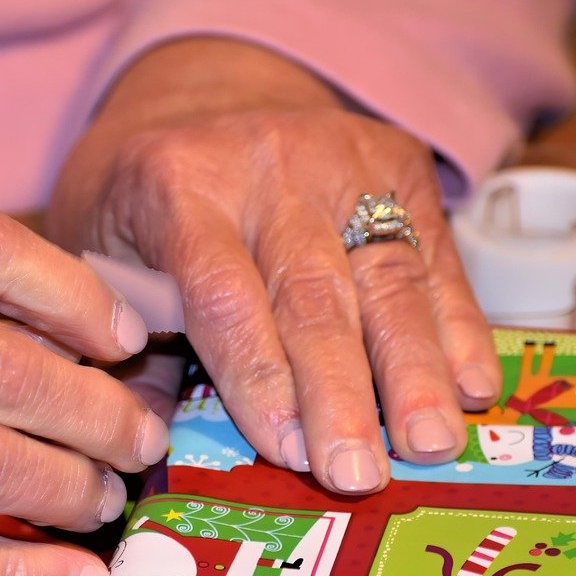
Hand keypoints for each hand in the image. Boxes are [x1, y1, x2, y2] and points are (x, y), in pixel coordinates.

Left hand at [50, 38, 499, 493]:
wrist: (200, 100)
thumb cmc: (141, 200)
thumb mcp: (100, 250)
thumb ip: (129, 344)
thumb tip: (147, 446)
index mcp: (176, 185)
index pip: (222, 290)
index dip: (257, 375)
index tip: (285, 451)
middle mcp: (266, 164)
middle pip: (313, 292)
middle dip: (340, 393)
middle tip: (358, 475)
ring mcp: (341, 159)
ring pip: (387, 276)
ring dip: (415, 370)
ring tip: (430, 445)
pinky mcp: (399, 163)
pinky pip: (434, 257)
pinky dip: (459, 327)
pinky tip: (476, 390)